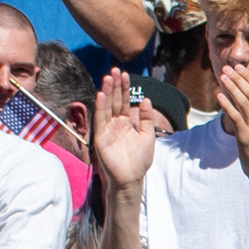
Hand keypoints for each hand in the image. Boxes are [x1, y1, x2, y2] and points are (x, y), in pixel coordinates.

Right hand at [91, 70, 156, 190]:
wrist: (131, 178)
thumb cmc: (140, 160)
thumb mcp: (148, 136)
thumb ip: (147, 118)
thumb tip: (146, 99)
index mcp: (126, 123)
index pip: (124, 101)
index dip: (124, 88)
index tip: (125, 74)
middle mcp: (115, 124)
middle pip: (114, 101)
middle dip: (115, 86)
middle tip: (114, 70)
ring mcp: (107, 130)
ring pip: (106, 107)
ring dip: (106, 92)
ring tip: (107, 78)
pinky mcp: (100, 137)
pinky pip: (100, 120)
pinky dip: (100, 107)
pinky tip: (101, 95)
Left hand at [216, 58, 248, 158]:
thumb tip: (243, 90)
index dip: (248, 77)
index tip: (237, 67)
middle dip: (238, 78)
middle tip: (226, 69)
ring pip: (243, 102)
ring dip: (232, 87)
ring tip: (222, 77)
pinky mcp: (246, 136)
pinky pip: (235, 116)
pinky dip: (227, 104)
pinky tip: (219, 95)